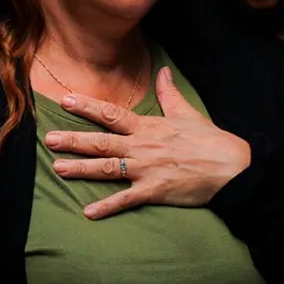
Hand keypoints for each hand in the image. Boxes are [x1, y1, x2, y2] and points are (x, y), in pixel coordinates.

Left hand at [44, 66, 250, 218]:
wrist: (233, 169)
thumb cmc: (211, 140)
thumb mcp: (188, 112)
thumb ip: (169, 93)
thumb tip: (163, 70)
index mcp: (149, 127)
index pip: (112, 114)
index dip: (87, 106)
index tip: (66, 100)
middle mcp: (142, 146)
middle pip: (102, 141)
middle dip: (74, 140)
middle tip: (50, 139)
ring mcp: (147, 169)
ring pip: (107, 168)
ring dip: (81, 169)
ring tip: (58, 168)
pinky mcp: (154, 191)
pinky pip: (126, 200)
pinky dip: (107, 207)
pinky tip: (88, 212)